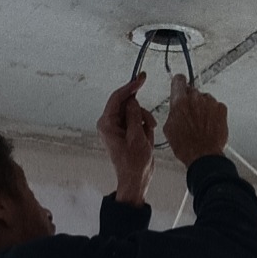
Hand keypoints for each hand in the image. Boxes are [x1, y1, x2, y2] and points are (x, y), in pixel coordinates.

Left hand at [97, 73, 156, 205]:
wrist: (135, 180)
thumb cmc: (134, 163)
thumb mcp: (137, 137)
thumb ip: (134, 115)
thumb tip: (132, 100)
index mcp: (107, 124)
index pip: (117, 97)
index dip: (130, 86)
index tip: (142, 77)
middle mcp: (109, 123)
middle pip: (126, 104)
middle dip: (140, 111)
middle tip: (150, 123)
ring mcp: (116, 128)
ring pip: (133, 111)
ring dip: (144, 119)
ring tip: (149, 132)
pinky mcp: (124, 132)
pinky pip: (135, 120)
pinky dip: (143, 125)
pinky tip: (147, 136)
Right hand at [162, 74, 228, 167]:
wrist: (203, 155)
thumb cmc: (186, 145)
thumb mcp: (169, 128)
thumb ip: (173, 112)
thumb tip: (175, 109)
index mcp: (180, 101)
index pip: (179, 80)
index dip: (178, 83)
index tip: (180, 85)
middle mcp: (196, 98)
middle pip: (193, 91)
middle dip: (191, 101)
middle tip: (190, 115)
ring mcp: (210, 103)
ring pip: (205, 99)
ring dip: (203, 108)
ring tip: (200, 124)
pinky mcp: (221, 109)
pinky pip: (217, 106)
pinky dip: (214, 113)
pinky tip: (209, 125)